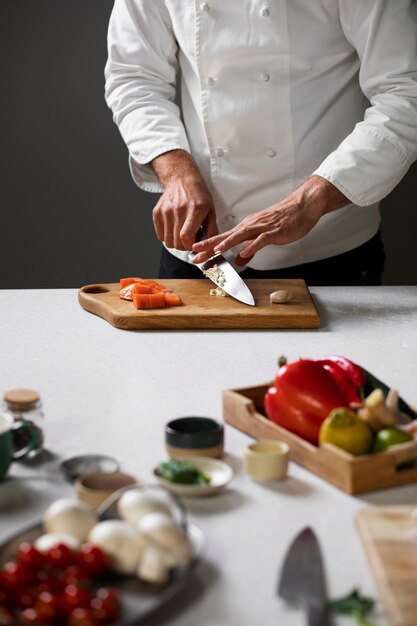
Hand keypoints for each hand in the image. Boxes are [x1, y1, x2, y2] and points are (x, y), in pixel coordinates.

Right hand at [151, 150, 216, 249]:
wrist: (182, 179)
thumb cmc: (198, 196)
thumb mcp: (211, 211)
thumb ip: (212, 230)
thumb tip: (211, 247)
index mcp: (194, 210)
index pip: (186, 237)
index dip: (190, 246)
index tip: (194, 244)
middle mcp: (178, 210)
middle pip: (176, 242)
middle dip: (184, 246)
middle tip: (189, 239)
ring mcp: (166, 211)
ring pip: (167, 241)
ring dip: (175, 242)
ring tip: (181, 233)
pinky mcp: (157, 212)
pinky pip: (159, 235)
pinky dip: (166, 236)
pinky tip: (174, 229)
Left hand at [191, 176, 348, 263]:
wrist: (302, 205)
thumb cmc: (285, 218)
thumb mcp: (265, 236)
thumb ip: (251, 249)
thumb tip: (240, 260)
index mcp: (246, 227)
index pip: (223, 238)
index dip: (208, 246)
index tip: (195, 254)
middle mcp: (250, 226)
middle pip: (226, 237)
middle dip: (209, 246)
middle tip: (194, 254)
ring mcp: (261, 227)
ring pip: (240, 236)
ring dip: (227, 244)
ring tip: (215, 251)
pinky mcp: (274, 231)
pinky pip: (261, 240)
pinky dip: (252, 247)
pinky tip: (244, 255)